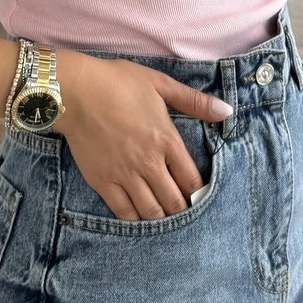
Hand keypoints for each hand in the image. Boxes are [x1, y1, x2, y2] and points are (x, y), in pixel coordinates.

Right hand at [54, 49, 232, 220]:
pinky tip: (140, 218)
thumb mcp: (160, 84)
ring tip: (166, 218)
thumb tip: (226, 111)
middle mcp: (149, 163)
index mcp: (166, 140)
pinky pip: (124, 213)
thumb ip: (194, 101)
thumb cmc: (119, 82)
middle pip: (174, 201)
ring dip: (162, 218)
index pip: (191, 180)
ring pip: (151, 212)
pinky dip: (135, 220)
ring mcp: (125, 175)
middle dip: (183, 209)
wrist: (75, 90)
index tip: (200, 196)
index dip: (199, 192)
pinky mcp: (103, 182)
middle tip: (184, 210)